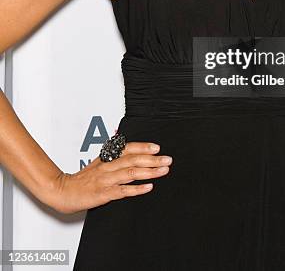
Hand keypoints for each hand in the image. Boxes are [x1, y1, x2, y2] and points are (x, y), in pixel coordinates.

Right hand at [49, 141, 172, 213]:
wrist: (62, 190)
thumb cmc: (82, 179)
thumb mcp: (98, 163)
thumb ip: (114, 158)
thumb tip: (132, 154)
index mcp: (107, 158)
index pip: (128, 148)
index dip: (143, 147)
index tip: (157, 147)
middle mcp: (108, 166)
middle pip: (133, 159)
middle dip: (153, 159)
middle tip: (168, 159)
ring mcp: (106, 179)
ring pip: (130, 173)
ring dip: (149, 171)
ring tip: (163, 171)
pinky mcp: (103, 193)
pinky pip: (122, 190)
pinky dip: (137, 189)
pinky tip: (148, 187)